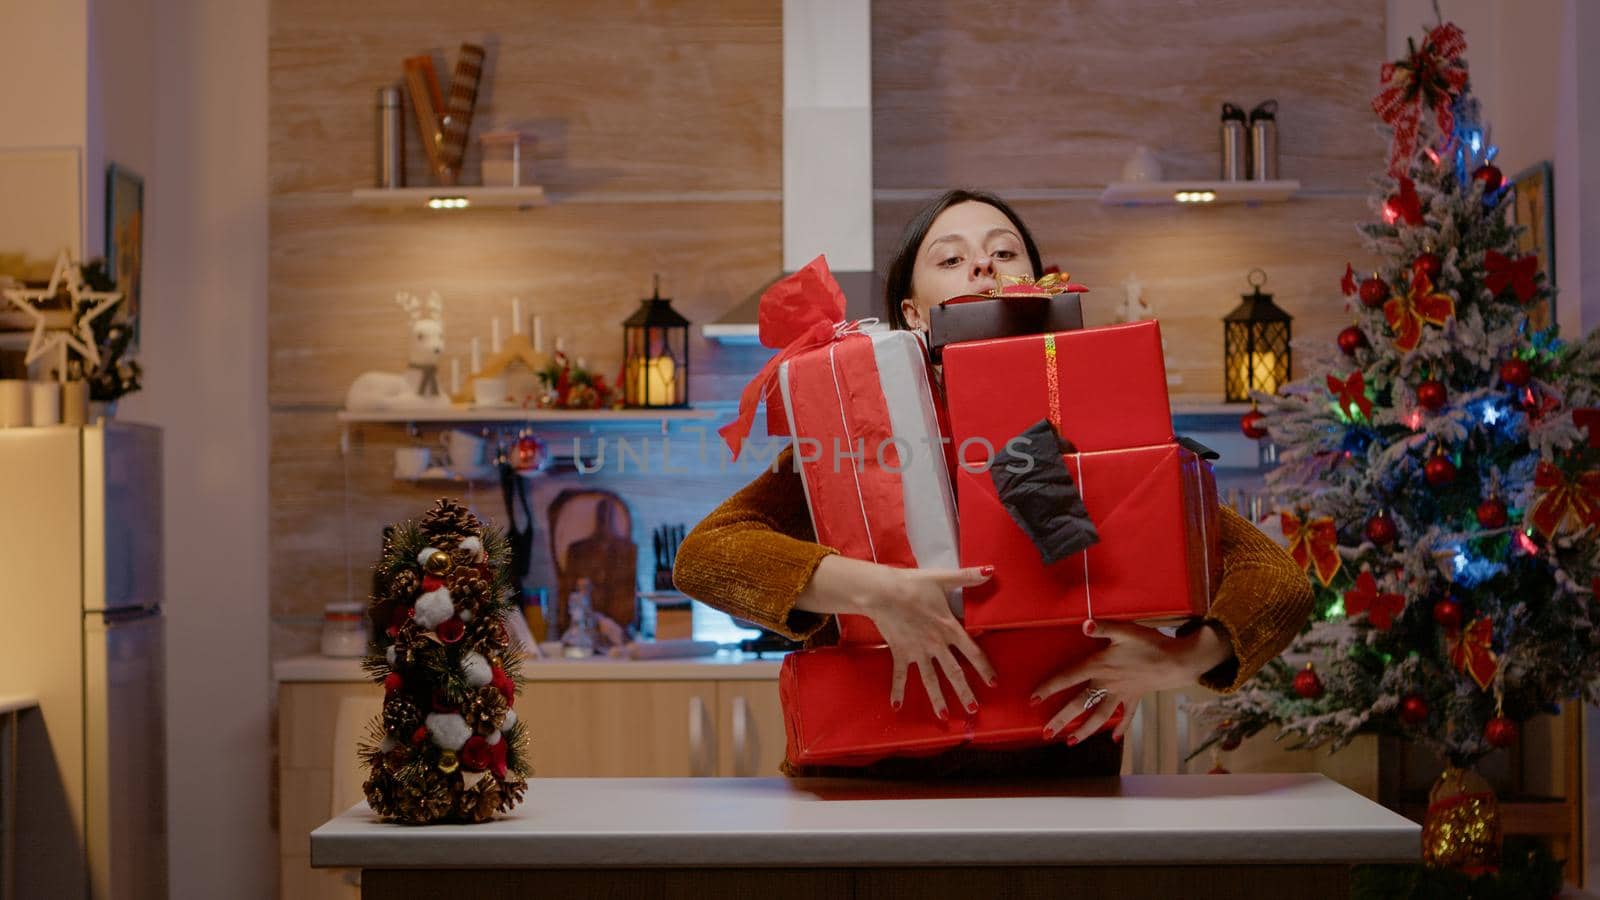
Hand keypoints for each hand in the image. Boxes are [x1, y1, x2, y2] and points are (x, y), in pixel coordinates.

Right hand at [796, 556, 997, 717]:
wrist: (883, 592)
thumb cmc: (914, 584)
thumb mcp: (943, 579)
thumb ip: (968, 577)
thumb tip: (991, 570)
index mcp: (949, 628)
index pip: (972, 652)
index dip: (984, 668)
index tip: (993, 683)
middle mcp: (936, 644)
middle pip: (954, 672)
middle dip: (965, 691)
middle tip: (974, 709)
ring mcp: (917, 651)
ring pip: (930, 679)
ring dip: (937, 698)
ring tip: (945, 715)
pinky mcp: (900, 653)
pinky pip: (900, 675)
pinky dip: (897, 690)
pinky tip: (897, 706)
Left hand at [1030, 619, 1232, 745]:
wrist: (1178, 662)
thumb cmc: (1149, 644)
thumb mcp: (1125, 630)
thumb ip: (1102, 627)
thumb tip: (1085, 625)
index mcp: (1099, 666)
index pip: (1068, 678)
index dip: (1050, 688)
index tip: (1033, 700)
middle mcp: (1106, 683)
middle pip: (1079, 704)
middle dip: (1062, 719)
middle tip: (1046, 732)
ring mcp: (1121, 693)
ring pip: (1099, 715)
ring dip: (1085, 730)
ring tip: (1070, 742)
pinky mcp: (1135, 697)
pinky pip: (1126, 716)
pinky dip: (1120, 728)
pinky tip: (1113, 739)